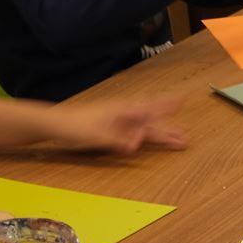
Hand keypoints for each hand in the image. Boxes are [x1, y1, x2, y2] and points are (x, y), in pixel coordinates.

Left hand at [42, 97, 187, 154]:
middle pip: (152, 120)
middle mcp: (124, 114)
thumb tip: (136, 143)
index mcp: (123, 111)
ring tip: (175, 139)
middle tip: (185, 135)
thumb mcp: (97, 136)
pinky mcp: (114, 127)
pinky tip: (149, 137)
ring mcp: (120, 120)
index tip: (182, 99)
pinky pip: (137, 130)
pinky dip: (147, 133)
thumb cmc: (75, 126)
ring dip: (161, 132)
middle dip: (169, 128)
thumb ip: (118, 140)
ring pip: (146, 126)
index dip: (167, 104)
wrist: (57, 123)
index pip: (151, 107)